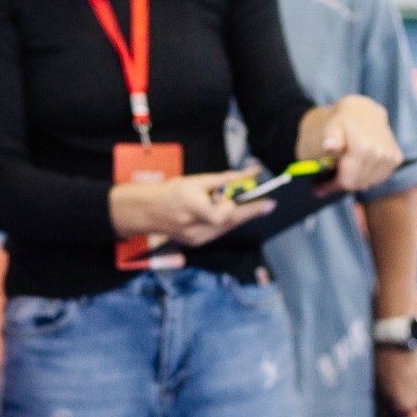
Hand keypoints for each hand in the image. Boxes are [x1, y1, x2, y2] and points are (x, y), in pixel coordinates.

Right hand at [110, 170, 273, 247]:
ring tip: (228, 204)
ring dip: (234, 215)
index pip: (227, 212)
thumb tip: (251, 173)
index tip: (268, 203)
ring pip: (227, 228)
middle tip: (262, 203)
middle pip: (231, 221)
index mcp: (193, 207)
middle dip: (247, 210)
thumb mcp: (197, 180)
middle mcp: (195, 227)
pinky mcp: (197, 244)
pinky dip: (223, 222)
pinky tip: (216, 213)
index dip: (249, 209)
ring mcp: (196, 239)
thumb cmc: (171, 192)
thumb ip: (226, 179)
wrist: (147, 211)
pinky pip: (218, 232)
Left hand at [317, 94, 403, 192]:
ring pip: (369, 183)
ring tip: (343, 170)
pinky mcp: (396, 157)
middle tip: (327, 180)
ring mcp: (390, 155)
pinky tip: (358, 167)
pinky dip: (367, 176)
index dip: (331, 186)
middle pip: (358, 183)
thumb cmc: (340, 121)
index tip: (318, 188)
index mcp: (363, 146)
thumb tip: (330, 146)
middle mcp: (380, 152)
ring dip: (355, 180)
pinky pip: (379, 178)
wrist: (362, 110)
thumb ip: (330, 138)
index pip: (347, 181)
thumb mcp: (330, 126)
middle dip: (341, 184)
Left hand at [376, 343, 416, 416]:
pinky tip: (411, 372)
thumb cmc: (380, 367)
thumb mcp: (376, 392)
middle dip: (400, 407)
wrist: (396, 339)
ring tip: (400, 378)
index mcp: (402, 409)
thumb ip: (381, 415)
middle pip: (409, 413)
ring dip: (412, 395)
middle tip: (391, 393)